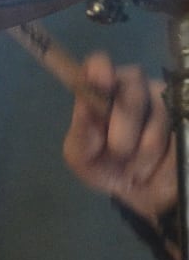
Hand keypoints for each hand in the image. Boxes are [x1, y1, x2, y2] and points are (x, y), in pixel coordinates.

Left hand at [61, 52, 174, 223]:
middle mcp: (134, 87)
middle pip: (131, 86)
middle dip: (123, 126)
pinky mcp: (185, 109)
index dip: (100, 69)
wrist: (147, 192)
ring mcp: (165, 96)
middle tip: (119, 152)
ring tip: (140, 162)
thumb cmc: (111, 168)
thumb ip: (80, 135)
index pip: (98, 66)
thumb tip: (85, 108)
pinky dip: (168, 149)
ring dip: (145, 147)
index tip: (102, 81)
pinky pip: (178, 123)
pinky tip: (164, 158)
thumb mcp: (85, 159)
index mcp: (102, 92)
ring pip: (157, 112)